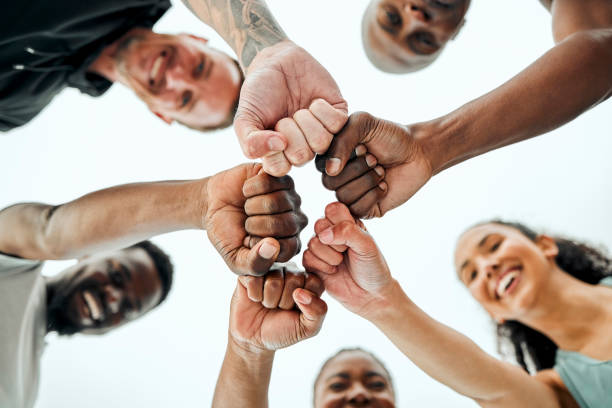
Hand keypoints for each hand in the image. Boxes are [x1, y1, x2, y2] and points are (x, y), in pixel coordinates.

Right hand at [204, 164, 307, 275]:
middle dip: (256, 223)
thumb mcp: (235, 259)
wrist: (213, 206)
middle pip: (286, 223)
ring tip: (247, 206)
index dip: (262, 243)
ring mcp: (290, 196)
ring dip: (252, 205)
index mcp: (289, 245)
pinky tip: (247, 191)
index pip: (288, 248)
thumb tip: (274, 246)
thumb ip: (255, 264)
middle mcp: (296, 221)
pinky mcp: (280, 176)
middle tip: (246, 222)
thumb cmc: (227, 234)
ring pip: (278, 201)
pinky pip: (270, 181)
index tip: (248, 240)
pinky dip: (250, 187)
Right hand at [230, 263, 325, 351]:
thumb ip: (317, 311)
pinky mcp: (250, 271)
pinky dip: (255, 296)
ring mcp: (270, 269)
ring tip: (267, 304)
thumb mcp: (308, 328)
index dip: (305, 302)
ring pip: (273, 281)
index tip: (297, 310)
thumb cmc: (284, 330)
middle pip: (294, 279)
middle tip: (279, 308)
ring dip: (269, 300)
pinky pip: (254, 280)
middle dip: (285, 302)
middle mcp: (290, 270)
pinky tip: (255, 299)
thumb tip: (301, 292)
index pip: (313, 282)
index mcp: (308, 280)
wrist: (254, 339)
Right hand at [234, 40, 347, 175]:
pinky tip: (314, 102)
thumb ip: (250, 141)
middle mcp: (303, 149)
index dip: (273, 148)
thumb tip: (278, 146)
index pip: (279, 168)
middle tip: (284, 117)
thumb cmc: (259, 93)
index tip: (269, 128)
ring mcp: (322, 135)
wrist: (277, 62)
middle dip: (289, 131)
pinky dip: (322, 110)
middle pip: (302, 156)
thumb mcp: (245, 118)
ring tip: (299, 110)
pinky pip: (338, 124)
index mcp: (280, 155)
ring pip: (322, 142)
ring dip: (306, 120)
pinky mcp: (338, 118)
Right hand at [302, 202, 394, 317]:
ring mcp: (321, 247)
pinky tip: (333, 271)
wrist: (371, 295)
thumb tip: (323, 235)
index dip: (340, 224)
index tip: (354, 238)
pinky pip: (306, 257)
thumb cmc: (373, 267)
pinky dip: (322, 266)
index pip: (332, 209)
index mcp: (346, 221)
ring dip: (329, 256)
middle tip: (347, 252)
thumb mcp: (367, 246)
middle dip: (335, 243)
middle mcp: (331, 231)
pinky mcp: (312, 263)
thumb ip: (348, 232)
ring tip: (341, 263)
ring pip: (312, 242)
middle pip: (319, 225)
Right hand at [315, 112, 432, 218]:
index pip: (320, 165)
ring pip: (344, 197)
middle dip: (356, 169)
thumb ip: (342, 141)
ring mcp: (351, 194)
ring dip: (367, 181)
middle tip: (375, 159)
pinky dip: (373, 196)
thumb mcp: (363, 124)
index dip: (341, 156)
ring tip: (381, 171)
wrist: (418, 152)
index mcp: (332, 157)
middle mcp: (338, 177)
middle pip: (329, 183)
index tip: (362, 145)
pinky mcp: (365, 209)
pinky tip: (384, 186)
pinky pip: (357, 210)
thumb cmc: (390, 136)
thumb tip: (330, 171)